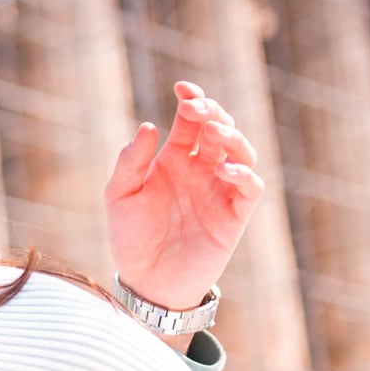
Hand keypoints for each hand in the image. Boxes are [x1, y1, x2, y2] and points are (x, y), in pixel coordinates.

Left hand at [105, 81, 264, 334]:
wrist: (146, 282)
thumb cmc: (130, 238)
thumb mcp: (119, 196)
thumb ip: (130, 163)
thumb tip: (149, 126)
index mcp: (174, 160)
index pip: (190, 122)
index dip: (192, 100)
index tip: (182, 88)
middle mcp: (201, 170)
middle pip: (219, 130)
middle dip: (213, 113)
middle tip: (198, 107)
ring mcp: (220, 191)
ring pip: (241, 153)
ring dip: (232, 137)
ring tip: (214, 131)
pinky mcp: (234, 216)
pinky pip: (250, 189)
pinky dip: (243, 175)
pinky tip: (224, 170)